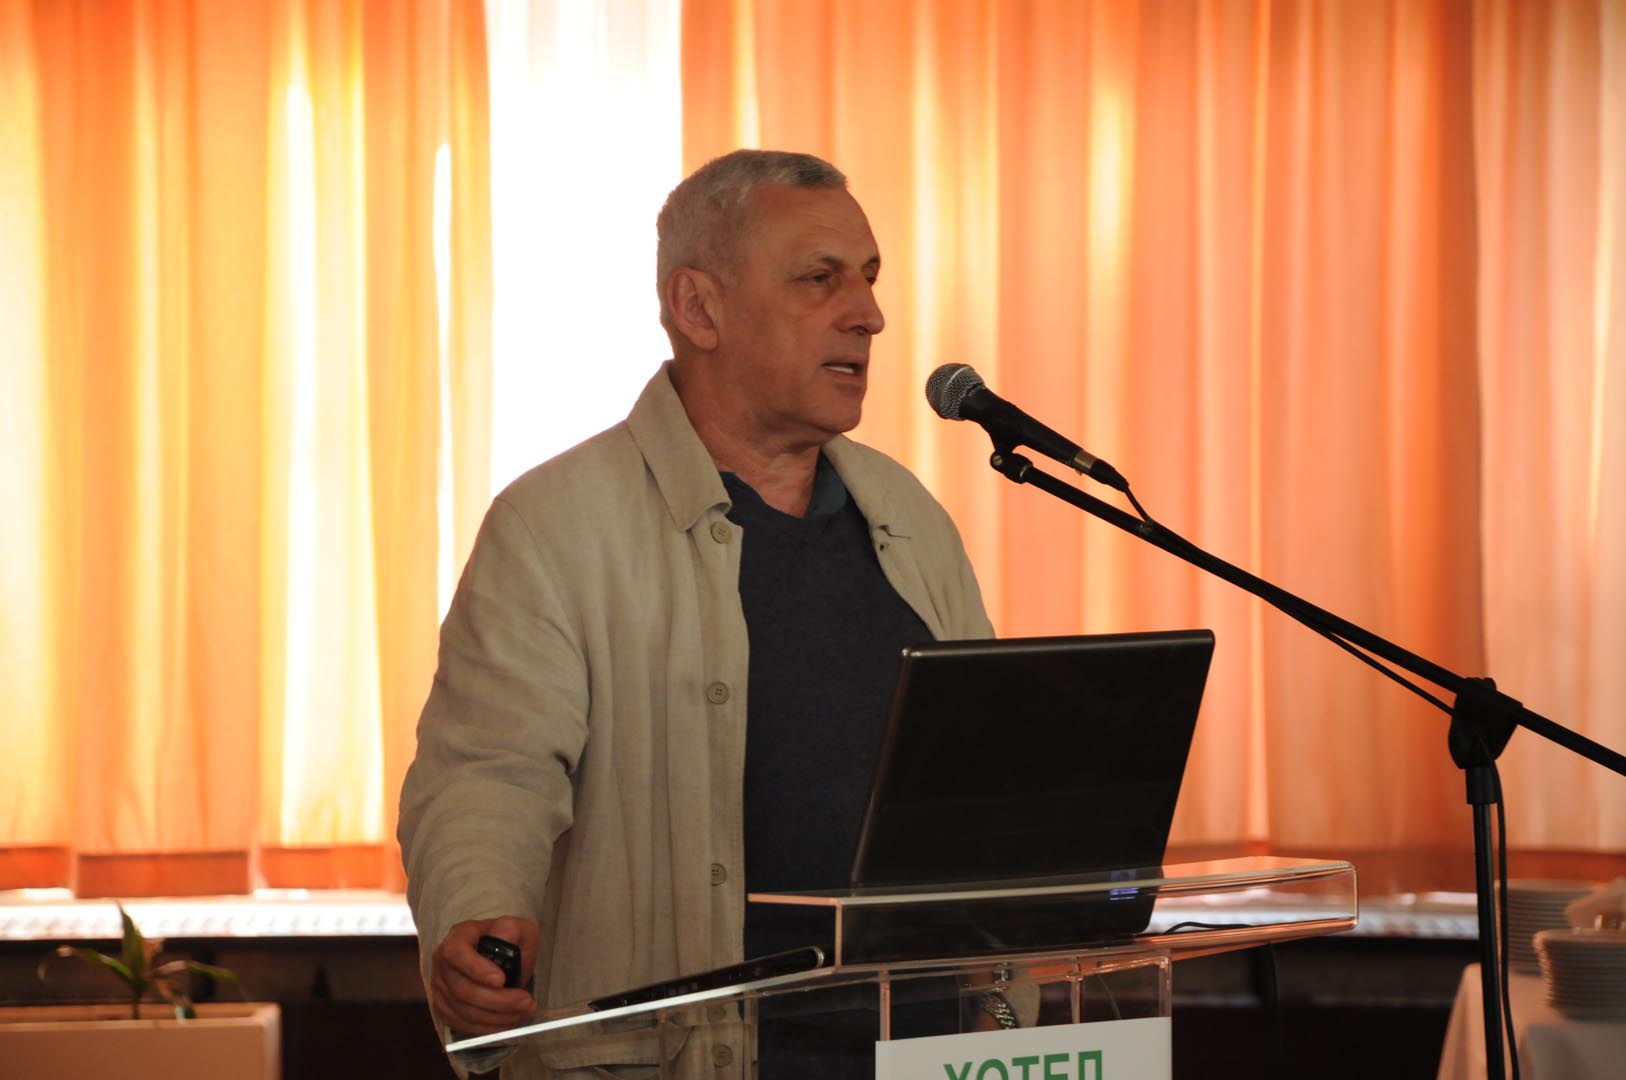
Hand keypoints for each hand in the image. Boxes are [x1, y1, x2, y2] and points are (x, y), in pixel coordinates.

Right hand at [430, 915, 539, 1035]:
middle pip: (462, 990)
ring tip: (524, 1012)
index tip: (501, 980)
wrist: (501, 956)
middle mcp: (443, 964)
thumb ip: (509, 930)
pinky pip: (465, 1026)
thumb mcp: (515, 927)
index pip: (456, 953)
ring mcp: (441, 989)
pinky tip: (510, 1021)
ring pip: (465, 1012)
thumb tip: (502, 940)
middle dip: (498, 1001)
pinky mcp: (445, 1010)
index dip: (476, 969)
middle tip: (526, 1001)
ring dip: (498, 1017)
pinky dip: (490, 1028)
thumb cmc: (507, 941)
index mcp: (457, 938)